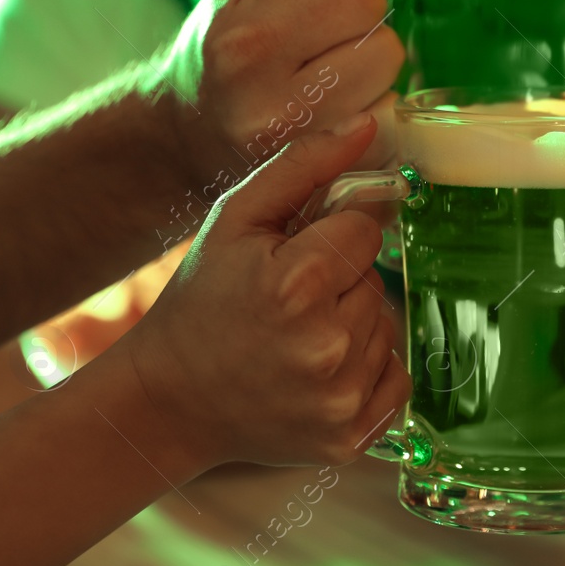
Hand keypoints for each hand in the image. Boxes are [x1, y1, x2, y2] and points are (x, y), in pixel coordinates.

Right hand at [121, 115, 410, 469]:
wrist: (168, 402)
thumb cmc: (201, 303)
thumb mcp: (234, 220)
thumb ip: (303, 166)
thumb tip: (366, 127)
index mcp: (296, 286)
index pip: (365, 229)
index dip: (330, 238)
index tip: (293, 258)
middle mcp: (326, 346)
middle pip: (378, 281)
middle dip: (340, 283)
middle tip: (287, 305)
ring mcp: (340, 399)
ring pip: (387, 328)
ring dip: (352, 326)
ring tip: (296, 339)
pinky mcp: (351, 438)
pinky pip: (396, 378)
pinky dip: (366, 371)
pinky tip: (316, 372)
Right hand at [154, 0, 424, 183]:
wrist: (190, 126)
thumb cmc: (235, 27)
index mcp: (246, 36)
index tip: (312, 3)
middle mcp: (265, 103)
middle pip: (385, 47)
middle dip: (365, 35)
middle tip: (318, 43)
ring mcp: (296, 154)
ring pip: (392, 92)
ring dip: (371, 78)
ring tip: (322, 77)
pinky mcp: (321, 180)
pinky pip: (390, 135)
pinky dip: (372, 119)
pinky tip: (331, 113)